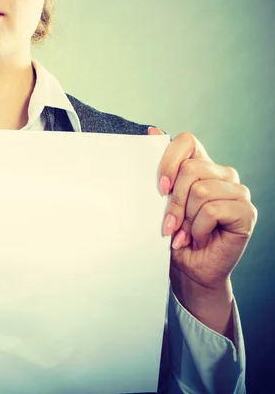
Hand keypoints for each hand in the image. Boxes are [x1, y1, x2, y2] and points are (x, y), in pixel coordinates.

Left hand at [148, 128, 256, 288]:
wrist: (188, 268)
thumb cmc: (172, 232)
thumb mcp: (159, 199)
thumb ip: (161, 167)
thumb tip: (152, 131)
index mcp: (201, 164)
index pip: (187, 140)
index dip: (170, 160)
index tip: (160, 187)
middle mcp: (222, 174)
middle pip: (191, 169)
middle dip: (174, 201)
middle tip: (169, 223)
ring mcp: (237, 192)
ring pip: (201, 190)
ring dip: (186, 218)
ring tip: (186, 232)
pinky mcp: (247, 212)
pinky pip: (212, 210)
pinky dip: (198, 228)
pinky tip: (199, 238)